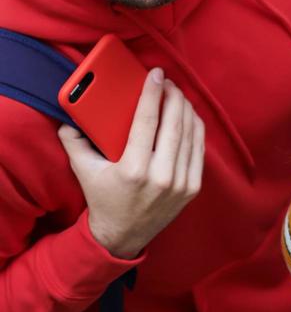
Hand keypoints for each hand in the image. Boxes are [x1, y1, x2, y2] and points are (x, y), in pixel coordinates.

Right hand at [58, 68, 204, 259]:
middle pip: (174, 123)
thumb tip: (69, 118)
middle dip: (173, 96)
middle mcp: (160, 176)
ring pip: (191, 133)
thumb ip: (74, 143)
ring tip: (177, 95)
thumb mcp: (85, 172)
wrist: (122, 236)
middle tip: (168, 82)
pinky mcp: (193, 187)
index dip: (152, 93)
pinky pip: (199, 148)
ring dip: (186, 108)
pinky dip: (195, 128)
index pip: (147, 121)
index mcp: (133, 170)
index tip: (156, 74)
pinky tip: (188, 116)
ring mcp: (180, 183)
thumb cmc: (103, 200)